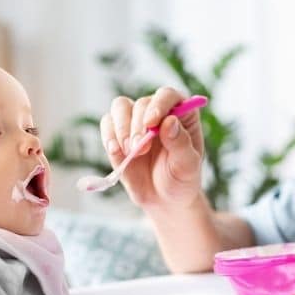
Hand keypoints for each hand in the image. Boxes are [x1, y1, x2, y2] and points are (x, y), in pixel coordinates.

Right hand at [100, 87, 204, 209]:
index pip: (167, 96)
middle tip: (141, 148)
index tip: (152, 122)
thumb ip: (181, 144)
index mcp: (181, 113)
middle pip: (141, 103)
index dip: (158, 105)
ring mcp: (135, 120)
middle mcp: (157, 111)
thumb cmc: (182, 179)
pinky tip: (115, 151)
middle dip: (138, 125)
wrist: (164, 199)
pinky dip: (108, 136)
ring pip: (120, 107)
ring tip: (129, 151)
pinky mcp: (118, 133)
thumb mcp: (188, 166)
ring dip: (121, 127)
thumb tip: (169, 121)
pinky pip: (107, 123)